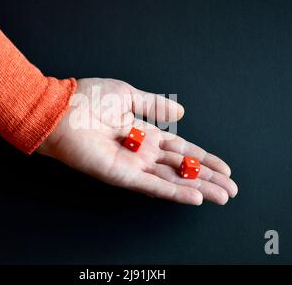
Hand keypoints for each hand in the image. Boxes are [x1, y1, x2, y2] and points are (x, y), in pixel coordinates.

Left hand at [37, 78, 237, 204]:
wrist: (60, 110)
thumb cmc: (88, 98)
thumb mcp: (129, 95)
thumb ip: (155, 106)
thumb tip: (181, 112)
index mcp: (144, 133)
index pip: (181, 149)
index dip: (204, 158)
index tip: (225, 167)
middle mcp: (141, 152)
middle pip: (182, 168)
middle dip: (208, 178)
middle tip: (231, 189)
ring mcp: (132, 165)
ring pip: (172, 179)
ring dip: (199, 188)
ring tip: (223, 196)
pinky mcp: (121, 175)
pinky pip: (152, 185)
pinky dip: (174, 191)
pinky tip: (195, 197)